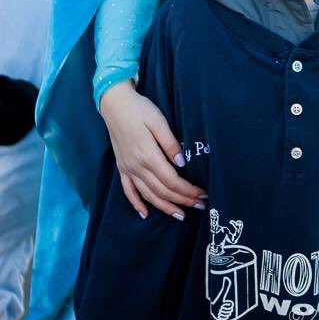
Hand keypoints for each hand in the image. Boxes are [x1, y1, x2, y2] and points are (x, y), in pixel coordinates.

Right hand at [100, 80, 205, 219]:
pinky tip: (145, 214)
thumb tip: (182, 164)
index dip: (188, 191)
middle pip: (163, 191)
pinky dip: (137, 204)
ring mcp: (128, 169)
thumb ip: (170, 143)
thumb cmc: (140, 110)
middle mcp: (137, 167)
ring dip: (165, 207)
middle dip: (182, 200)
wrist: (115, 104)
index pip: (172, 181)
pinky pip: (128, 191)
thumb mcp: (158, 121)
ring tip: (180, 215)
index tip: (202, 194)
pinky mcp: (121, 168)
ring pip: (148, 195)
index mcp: (148, 155)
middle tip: (200, 205)